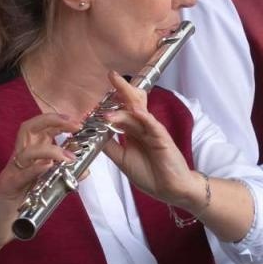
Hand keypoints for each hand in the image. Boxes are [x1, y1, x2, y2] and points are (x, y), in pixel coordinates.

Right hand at [0, 111, 79, 250]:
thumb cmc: (17, 208)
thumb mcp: (43, 190)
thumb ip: (62, 178)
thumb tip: (85, 170)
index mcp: (27, 158)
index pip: (40, 130)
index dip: (58, 121)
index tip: (78, 121)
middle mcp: (18, 161)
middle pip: (29, 129)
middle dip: (53, 121)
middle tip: (75, 125)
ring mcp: (11, 173)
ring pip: (26, 151)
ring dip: (51, 150)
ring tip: (70, 158)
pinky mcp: (7, 189)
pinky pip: (21, 175)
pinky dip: (35, 169)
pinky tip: (48, 167)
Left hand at [97, 72, 206, 209]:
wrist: (170, 189)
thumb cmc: (150, 174)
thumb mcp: (122, 159)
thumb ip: (109, 145)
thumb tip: (92, 134)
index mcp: (134, 131)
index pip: (123, 109)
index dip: (112, 99)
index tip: (99, 89)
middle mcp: (144, 127)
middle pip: (132, 104)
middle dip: (122, 89)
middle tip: (111, 75)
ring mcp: (153, 131)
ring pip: (139, 113)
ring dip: (124, 107)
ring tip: (110, 101)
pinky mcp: (162, 139)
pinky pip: (152, 125)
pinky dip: (144, 118)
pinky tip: (136, 112)